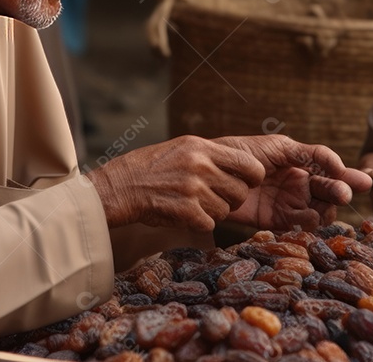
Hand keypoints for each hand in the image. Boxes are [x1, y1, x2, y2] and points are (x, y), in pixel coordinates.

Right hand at [86, 135, 265, 230]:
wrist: (121, 186)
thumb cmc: (152, 167)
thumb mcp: (183, 148)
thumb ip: (212, 156)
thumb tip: (244, 166)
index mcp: (202, 147)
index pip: (250, 165)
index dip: (252, 178)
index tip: (244, 182)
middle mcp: (201, 166)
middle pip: (241, 192)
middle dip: (231, 199)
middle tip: (213, 197)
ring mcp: (193, 189)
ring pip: (226, 211)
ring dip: (212, 212)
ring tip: (192, 203)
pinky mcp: (185, 211)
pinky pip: (209, 224)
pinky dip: (198, 223)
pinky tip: (183, 213)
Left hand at [216, 135, 371, 230]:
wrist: (210, 174)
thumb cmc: (241, 153)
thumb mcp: (277, 147)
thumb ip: (308, 154)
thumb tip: (338, 163)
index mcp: (302, 164)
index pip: (331, 170)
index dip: (347, 176)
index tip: (362, 182)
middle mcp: (299, 185)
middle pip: (328, 193)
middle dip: (338, 194)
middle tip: (342, 195)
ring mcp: (289, 203)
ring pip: (318, 211)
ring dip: (323, 211)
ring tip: (319, 209)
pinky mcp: (275, 221)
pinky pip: (298, 226)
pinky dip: (306, 225)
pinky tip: (306, 220)